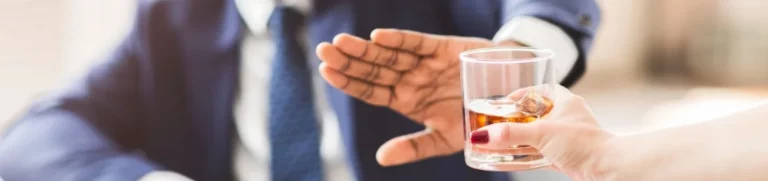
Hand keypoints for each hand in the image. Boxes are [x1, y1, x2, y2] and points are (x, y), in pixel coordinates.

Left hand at [315, 29, 515, 165]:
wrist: (510, 100)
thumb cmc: (475, 119)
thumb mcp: (445, 140)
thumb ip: (413, 147)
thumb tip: (380, 158)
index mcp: (404, 100)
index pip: (370, 90)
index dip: (349, 81)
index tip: (325, 72)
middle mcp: (409, 79)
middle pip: (373, 69)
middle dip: (348, 60)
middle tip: (323, 51)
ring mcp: (424, 63)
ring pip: (389, 54)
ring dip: (365, 48)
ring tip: (340, 43)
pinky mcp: (442, 48)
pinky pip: (417, 43)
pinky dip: (399, 39)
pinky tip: (377, 38)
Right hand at [469, 85, 614, 179]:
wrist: (609, 169)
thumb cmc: (585, 144)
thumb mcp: (542, 134)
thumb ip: (510, 134)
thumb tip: (481, 136)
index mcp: (565, 101)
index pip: (539, 89)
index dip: (521, 93)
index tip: (504, 101)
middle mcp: (567, 117)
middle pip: (535, 113)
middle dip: (516, 119)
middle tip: (498, 122)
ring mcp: (568, 137)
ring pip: (538, 134)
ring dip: (521, 138)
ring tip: (501, 141)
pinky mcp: (568, 155)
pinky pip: (542, 152)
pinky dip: (528, 155)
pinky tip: (515, 159)